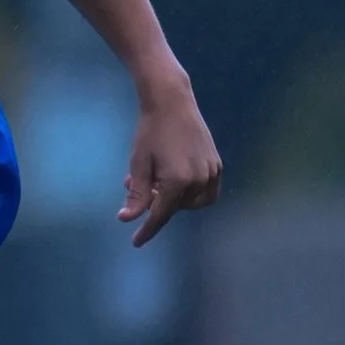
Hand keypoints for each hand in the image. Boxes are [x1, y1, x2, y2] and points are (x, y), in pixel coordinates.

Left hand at [120, 74, 222, 246]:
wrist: (172, 102)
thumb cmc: (150, 131)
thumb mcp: (138, 164)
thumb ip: (136, 194)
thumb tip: (127, 219)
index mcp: (177, 181)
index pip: (160, 215)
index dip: (147, 230)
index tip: (136, 243)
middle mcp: (199, 179)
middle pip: (174, 208)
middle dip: (155, 203)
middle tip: (137, 186)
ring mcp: (211, 172)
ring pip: (192, 202)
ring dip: (173, 198)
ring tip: (155, 180)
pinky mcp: (217, 164)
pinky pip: (206, 191)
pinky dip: (190, 193)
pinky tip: (174, 180)